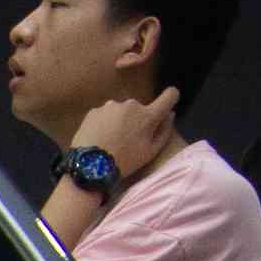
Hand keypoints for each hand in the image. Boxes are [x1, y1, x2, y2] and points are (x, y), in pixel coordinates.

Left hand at [70, 90, 189, 187]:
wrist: (89, 165)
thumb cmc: (125, 161)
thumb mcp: (150, 152)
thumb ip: (164, 131)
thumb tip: (170, 114)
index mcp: (148, 115)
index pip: (169, 95)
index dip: (171, 97)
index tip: (167, 104)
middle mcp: (131, 104)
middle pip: (140, 108)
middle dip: (137, 119)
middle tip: (128, 139)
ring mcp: (111, 105)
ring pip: (121, 111)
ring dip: (119, 121)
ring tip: (111, 141)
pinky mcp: (94, 110)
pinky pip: (104, 115)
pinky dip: (104, 124)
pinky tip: (99, 139)